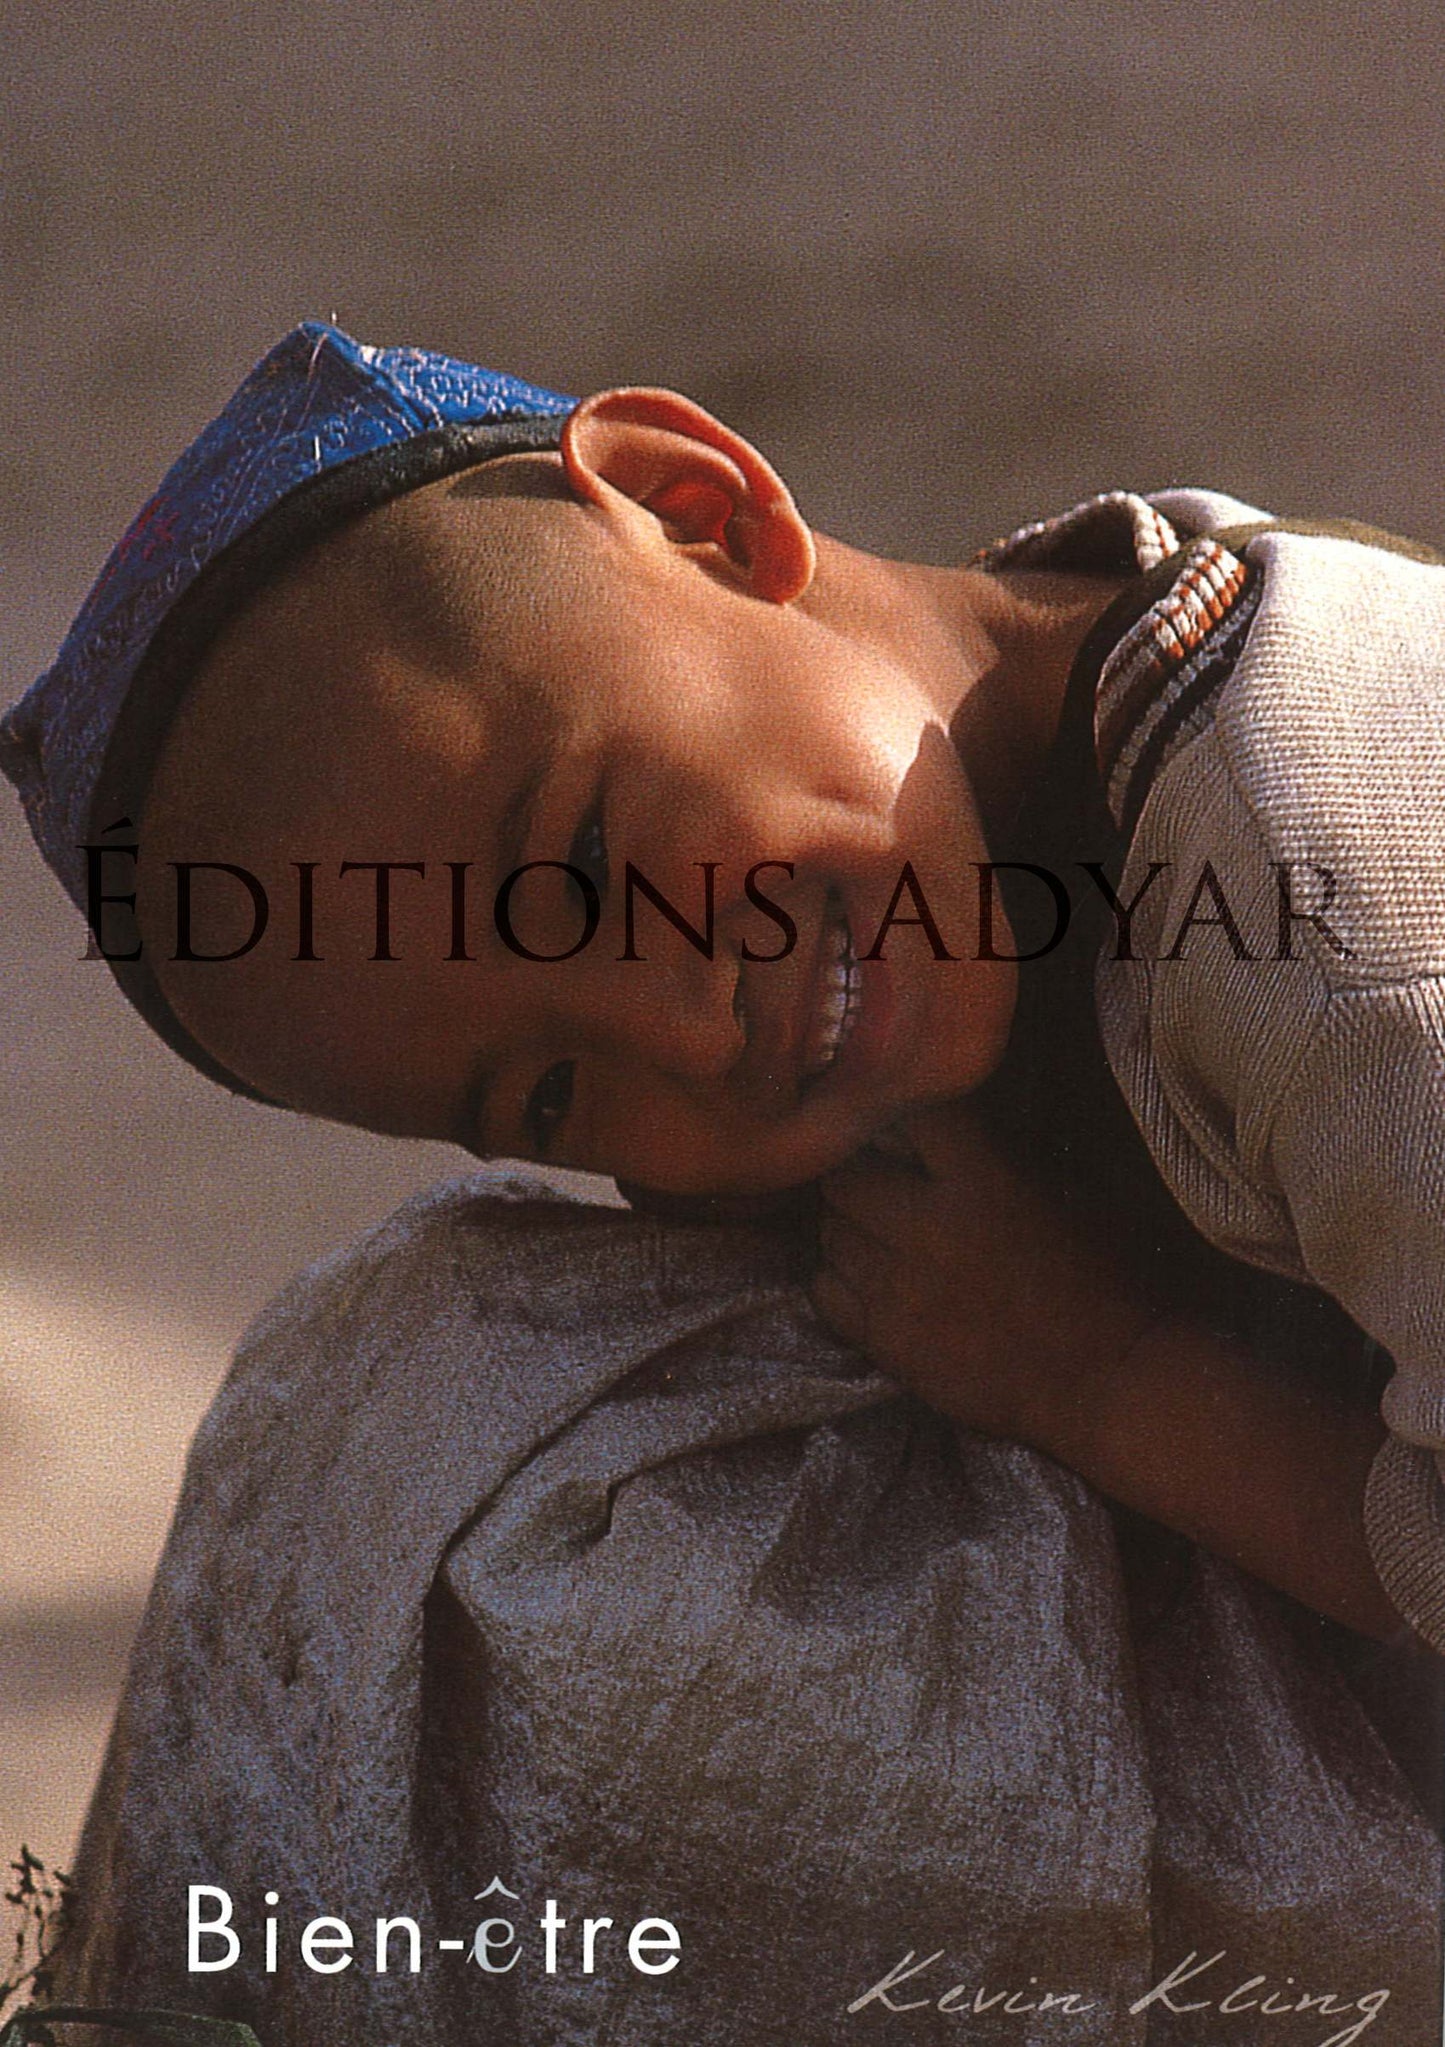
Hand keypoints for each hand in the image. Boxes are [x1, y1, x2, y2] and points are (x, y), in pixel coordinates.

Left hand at [811, 1101, 1155, 1454]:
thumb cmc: (1105, 1278)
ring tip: (884, 1240)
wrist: (1112, 1379)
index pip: (904, 1115)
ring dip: (849, 1228)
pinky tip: (874, 1284)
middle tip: (884, 1189)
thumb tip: (936, 1123)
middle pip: (844, 1176)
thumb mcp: (1068, 1189)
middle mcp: (929, 1227)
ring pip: (830, 1232)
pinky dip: (840, 1281)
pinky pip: (824, 1291)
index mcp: (982, 1179)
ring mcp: (901, 1287)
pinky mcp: (887, 1341)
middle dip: (860, 1176)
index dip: (900, 1117)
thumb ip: (997, 1152)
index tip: (908, 1132)